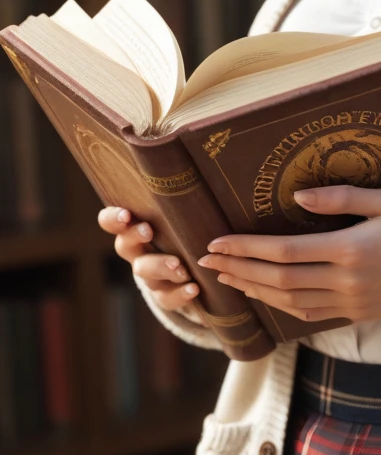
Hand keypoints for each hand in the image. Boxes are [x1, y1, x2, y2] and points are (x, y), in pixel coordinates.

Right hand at [97, 205, 205, 324]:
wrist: (194, 269)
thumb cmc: (185, 229)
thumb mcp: (180, 212)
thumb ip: (181, 196)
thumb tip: (193, 156)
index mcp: (134, 227)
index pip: (111, 221)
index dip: (113, 218)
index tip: (126, 213)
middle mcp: (136, 251)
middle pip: (125, 246)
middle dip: (134, 237)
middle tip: (148, 231)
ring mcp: (149, 276)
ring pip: (145, 272)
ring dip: (161, 267)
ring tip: (180, 267)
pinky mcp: (164, 295)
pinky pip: (166, 298)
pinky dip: (179, 294)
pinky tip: (194, 288)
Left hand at [196, 185, 380, 323]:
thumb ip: (342, 198)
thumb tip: (296, 198)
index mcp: (350, 249)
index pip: (284, 251)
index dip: (245, 247)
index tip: (217, 241)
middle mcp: (346, 280)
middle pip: (278, 278)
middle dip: (238, 269)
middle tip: (207, 261)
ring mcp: (351, 301)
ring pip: (289, 301)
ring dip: (254, 289)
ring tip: (227, 278)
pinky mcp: (358, 313)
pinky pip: (310, 313)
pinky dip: (281, 305)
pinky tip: (265, 295)